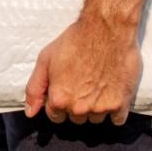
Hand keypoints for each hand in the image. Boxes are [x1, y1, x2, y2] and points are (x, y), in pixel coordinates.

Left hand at [23, 14, 141, 124]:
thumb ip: (35, 89)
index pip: (55, 116)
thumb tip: (30, 113)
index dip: (58, 101)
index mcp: (59, 99)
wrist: (106, 30)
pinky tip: (111, 92)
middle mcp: (79, 108)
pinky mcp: (121, 104)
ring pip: (95, 119)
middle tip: (82, 84)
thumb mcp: (45, 60)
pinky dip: (114, 110)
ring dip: (95, 108)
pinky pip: (117, 120)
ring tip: (97, 85)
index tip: (65, 88)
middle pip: (75, 118)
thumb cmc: (74, 42)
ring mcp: (101, 108)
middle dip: (76, 105)